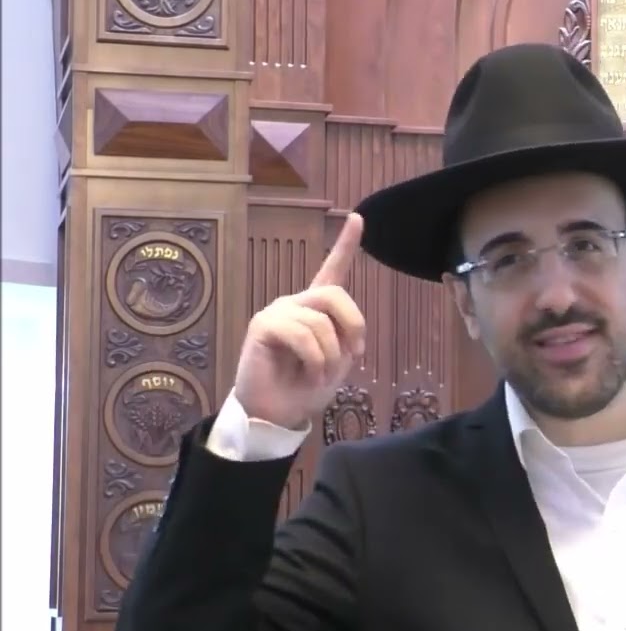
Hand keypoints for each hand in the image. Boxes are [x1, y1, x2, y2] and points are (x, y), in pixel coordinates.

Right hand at [234, 213, 367, 429]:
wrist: (277, 413)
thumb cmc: (305, 387)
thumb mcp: (338, 363)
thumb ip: (346, 339)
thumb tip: (352, 331)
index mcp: (316, 309)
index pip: (333, 270)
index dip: (346, 244)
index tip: (357, 217)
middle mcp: (296, 303)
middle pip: (335, 293)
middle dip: (354, 324)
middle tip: (354, 353)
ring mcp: (278, 312)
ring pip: (320, 321)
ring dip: (330, 355)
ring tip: (321, 374)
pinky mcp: (263, 326)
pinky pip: (301, 334)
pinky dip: (315, 359)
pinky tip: (309, 374)